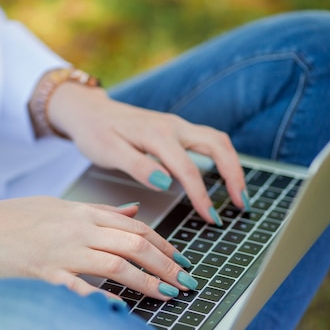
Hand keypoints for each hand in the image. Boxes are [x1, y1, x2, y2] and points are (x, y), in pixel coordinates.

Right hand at [0, 197, 195, 297]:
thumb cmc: (16, 219)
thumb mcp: (61, 207)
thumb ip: (101, 211)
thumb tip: (134, 211)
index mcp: (84, 213)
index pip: (136, 227)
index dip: (164, 244)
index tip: (181, 260)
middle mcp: (79, 230)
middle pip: (135, 245)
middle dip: (168, 264)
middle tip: (187, 281)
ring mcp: (63, 252)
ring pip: (118, 264)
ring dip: (149, 281)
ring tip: (170, 294)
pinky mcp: (46, 275)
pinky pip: (82, 289)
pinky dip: (106, 299)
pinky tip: (126, 310)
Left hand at [47, 84, 247, 223]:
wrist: (89, 111)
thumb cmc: (96, 133)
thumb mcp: (109, 152)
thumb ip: (138, 167)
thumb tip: (165, 183)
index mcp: (157, 134)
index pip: (188, 169)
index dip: (202, 196)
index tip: (211, 218)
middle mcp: (173, 126)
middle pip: (217, 146)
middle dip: (234, 176)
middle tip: (241, 204)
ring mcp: (178, 125)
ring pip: (218, 141)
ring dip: (233, 166)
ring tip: (239, 194)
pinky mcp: (178, 129)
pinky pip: (209, 141)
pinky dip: (223, 158)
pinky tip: (225, 176)